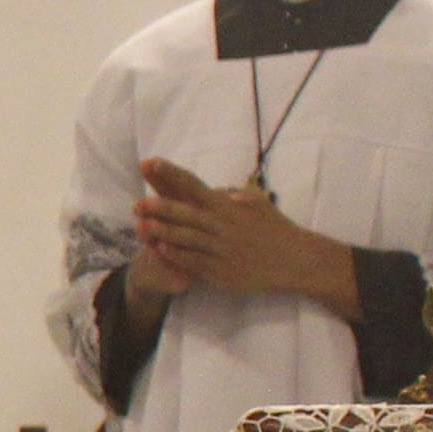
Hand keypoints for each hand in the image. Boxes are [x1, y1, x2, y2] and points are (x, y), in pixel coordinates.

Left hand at [134, 157, 358, 314]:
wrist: (295, 260)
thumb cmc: (275, 229)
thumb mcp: (259, 203)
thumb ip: (235, 194)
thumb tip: (218, 189)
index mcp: (228, 206)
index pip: (194, 185)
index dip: (171, 174)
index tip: (151, 162)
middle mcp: (221, 225)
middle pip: (185, 213)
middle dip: (160, 207)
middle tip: (137, 203)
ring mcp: (219, 248)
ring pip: (185, 238)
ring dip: (162, 231)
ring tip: (141, 226)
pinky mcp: (219, 269)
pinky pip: (192, 261)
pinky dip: (175, 254)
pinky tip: (159, 249)